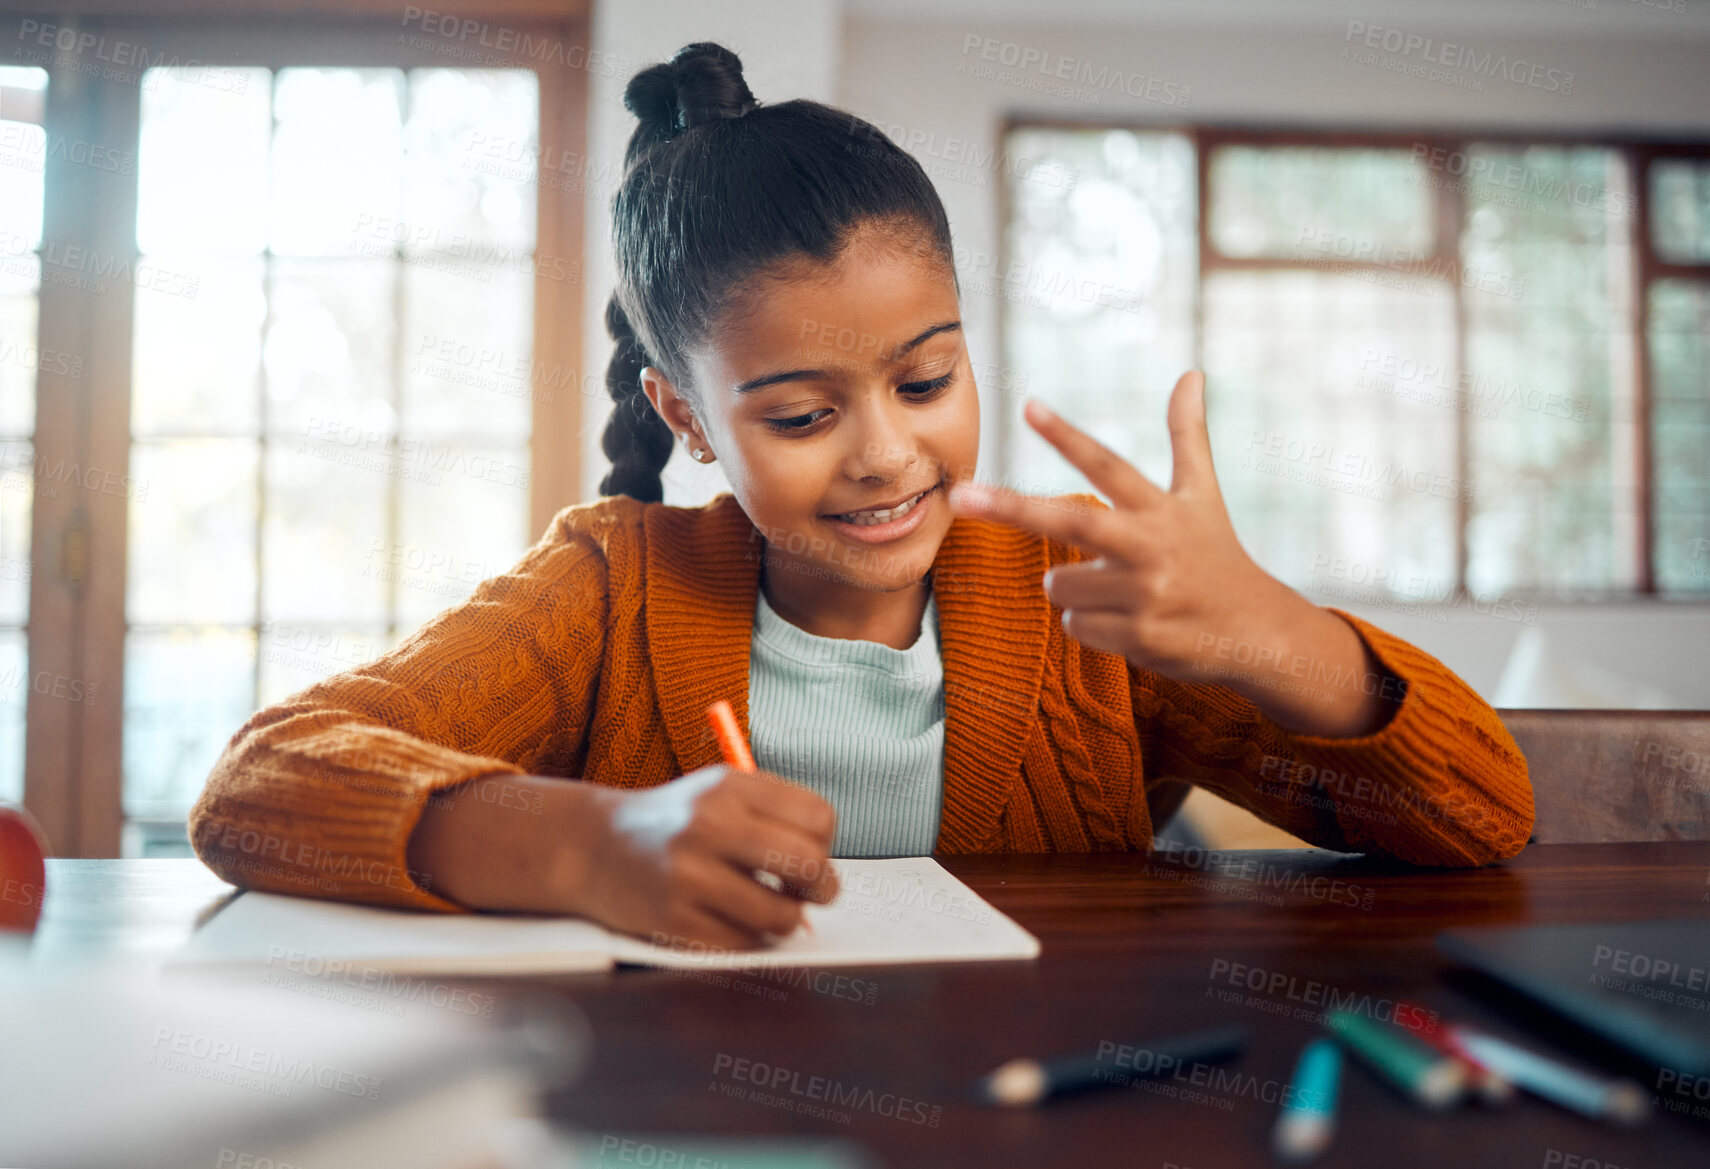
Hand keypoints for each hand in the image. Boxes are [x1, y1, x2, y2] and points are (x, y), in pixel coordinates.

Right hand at [571, 764, 840, 950]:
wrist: (593, 847)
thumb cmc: (674, 821)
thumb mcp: (720, 791)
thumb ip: (776, 815)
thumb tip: (827, 871)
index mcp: (729, 788)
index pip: (817, 818)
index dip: (825, 841)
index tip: (811, 852)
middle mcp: (709, 827)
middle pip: (808, 864)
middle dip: (823, 886)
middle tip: (815, 893)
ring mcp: (690, 876)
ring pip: (781, 915)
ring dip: (786, 919)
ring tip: (770, 908)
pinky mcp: (674, 920)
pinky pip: (743, 944)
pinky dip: (748, 938)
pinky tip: (731, 919)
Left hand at [946, 371, 1392, 736]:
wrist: (1258, 634)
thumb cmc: (1219, 557)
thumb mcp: (1202, 495)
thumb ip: (1188, 436)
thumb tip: (1192, 373)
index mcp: (1159, 509)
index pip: (1106, 465)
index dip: (1066, 436)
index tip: (1027, 406)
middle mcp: (1150, 547)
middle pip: (1067, 522)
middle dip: (1008, 507)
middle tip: (957, 495)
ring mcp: (1144, 593)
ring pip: (1060, 586)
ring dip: (1075, 592)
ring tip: (1124, 593)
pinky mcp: (1138, 637)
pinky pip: (1075, 628)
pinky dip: (1092, 627)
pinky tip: (1132, 624)